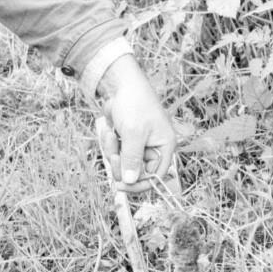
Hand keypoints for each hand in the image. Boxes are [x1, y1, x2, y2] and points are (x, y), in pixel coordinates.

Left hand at [95, 54, 176, 189]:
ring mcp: (137, 145)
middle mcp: (153, 149)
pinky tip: (108, 129)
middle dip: (120, 163)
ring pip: (121, 163)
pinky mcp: (125, 141)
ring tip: (111, 133)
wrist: (121, 85)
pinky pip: (114, 152)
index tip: (121, 186)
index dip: (139, 184)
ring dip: (112, 150)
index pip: (155, 177)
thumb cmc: (135, 104)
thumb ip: (132, 158)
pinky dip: (108, 143)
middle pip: (134, 173)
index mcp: (164, 147)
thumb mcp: (134, 132)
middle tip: (112, 153)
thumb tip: (130, 181)